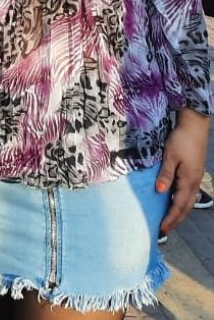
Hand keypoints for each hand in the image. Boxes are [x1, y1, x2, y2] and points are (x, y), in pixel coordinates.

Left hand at [157, 107, 210, 233]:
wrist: (194, 126)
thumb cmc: (181, 140)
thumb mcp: (170, 156)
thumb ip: (166, 174)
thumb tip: (160, 191)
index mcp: (188, 180)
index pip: (179, 205)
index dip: (170, 217)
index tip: (161, 228)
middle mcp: (194, 182)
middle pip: (185, 207)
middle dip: (175, 220)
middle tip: (164, 230)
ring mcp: (195, 178)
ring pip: (188, 201)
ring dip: (179, 212)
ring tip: (169, 220)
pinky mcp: (193, 173)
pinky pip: (188, 193)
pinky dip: (181, 202)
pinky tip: (174, 202)